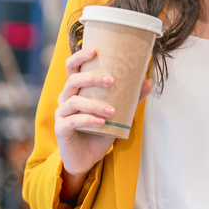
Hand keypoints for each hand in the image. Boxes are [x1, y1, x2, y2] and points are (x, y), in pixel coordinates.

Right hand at [54, 46, 153, 175]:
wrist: (87, 158)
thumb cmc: (100, 131)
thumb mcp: (118, 114)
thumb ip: (131, 98)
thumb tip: (148, 82)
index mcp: (77, 90)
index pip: (73, 67)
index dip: (80, 56)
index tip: (96, 50)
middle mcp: (66, 98)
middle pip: (73, 81)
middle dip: (92, 78)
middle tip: (112, 80)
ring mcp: (61, 114)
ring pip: (73, 102)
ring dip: (94, 104)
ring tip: (113, 111)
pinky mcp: (61, 129)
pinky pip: (71, 121)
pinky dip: (87, 120)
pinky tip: (102, 123)